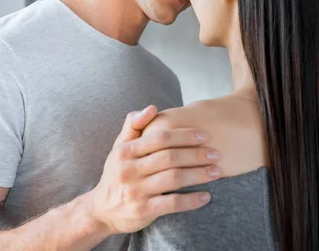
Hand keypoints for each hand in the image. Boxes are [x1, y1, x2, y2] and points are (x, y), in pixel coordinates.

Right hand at [89, 106, 220, 234]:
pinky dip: (191, 200)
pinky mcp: (143, 211)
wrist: (102, 211)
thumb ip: (134, 125)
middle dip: (196, 154)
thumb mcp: (119, 148)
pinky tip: (206, 197)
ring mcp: (136, 191)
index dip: (184, 135)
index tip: (205, 135)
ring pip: (174, 179)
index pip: (160, 138)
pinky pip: (172, 204)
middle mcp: (129, 170)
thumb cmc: (118, 173)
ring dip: (199, 175)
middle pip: (170, 157)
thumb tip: (152, 108)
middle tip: (216, 153)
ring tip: (217, 172)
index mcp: (126, 151)